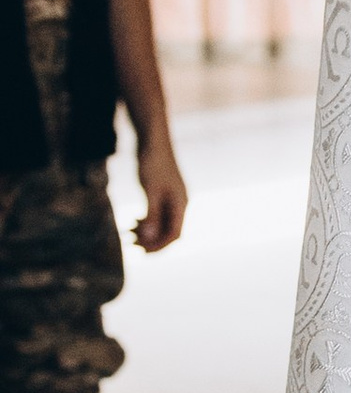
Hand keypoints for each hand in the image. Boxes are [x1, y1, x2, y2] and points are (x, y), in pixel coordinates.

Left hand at [132, 132, 186, 251]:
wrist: (153, 141)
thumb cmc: (153, 163)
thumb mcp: (150, 190)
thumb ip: (151, 214)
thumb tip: (149, 238)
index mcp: (181, 204)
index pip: (174, 234)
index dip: (159, 246)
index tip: (141, 251)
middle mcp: (179, 204)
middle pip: (168, 231)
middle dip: (151, 241)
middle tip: (131, 245)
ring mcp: (172, 199)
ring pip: (162, 224)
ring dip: (147, 232)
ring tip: (128, 234)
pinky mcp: (164, 194)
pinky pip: (158, 214)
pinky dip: (146, 221)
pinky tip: (133, 221)